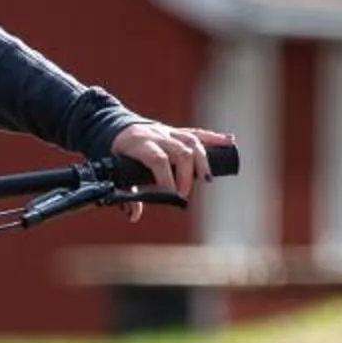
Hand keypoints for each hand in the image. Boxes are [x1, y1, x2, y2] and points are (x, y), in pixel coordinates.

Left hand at [106, 122, 234, 218]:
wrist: (112, 126)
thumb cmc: (114, 153)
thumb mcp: (114, 173)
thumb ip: (125, 194)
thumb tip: (135, 216)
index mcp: (138, 143)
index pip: (158, 159)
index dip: (166, 178)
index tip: (171, 196)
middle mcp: (156, 134)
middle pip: (180, 151)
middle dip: (186, 175)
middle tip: (184, 195)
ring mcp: (168, 131)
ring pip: (192, 141)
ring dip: (203, 161)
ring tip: (206, 179)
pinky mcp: (176, 131)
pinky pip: (198, 133)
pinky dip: (215, 138)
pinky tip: (230, 142)